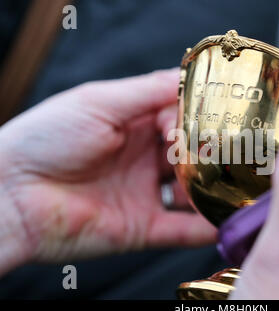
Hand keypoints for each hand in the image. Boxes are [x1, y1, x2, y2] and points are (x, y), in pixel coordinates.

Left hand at [0, 68, 215, 273]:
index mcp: (133, 125)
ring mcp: (144, 194)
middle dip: (208, 152)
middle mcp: (143, 159)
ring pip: (190, 191)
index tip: (209, 119)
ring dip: (208, 187)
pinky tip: (224, 219)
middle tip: (223, 151)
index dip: (197, 116)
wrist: (11, 194)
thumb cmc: (47, 139)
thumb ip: (147, 91)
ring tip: (219, 181)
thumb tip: (187, 77)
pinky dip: (203, 229)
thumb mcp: (99, 102)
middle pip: (190, 154)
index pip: (179, 117)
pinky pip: (181, 231)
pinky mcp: (141, 228)